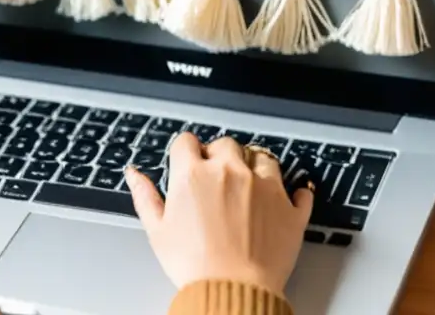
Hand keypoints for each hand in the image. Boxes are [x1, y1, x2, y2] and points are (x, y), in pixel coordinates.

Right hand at [126, 133, 313, 296]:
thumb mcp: (157, 230)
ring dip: (255, 165)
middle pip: (226, 144)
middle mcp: (230, 171)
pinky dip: (294, 192)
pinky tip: (288, 198)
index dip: (186, 152)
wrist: (231, 292)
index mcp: (194, 174)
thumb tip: (134, 174)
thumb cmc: (193, 266)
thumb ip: (145, 196)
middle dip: (220, 156)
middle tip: (217, 179)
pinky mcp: (290, 207)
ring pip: (262, 156)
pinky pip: (299, 190)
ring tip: (250, 185)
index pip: (187, 142)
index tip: (189, 163)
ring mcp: (264, 186)